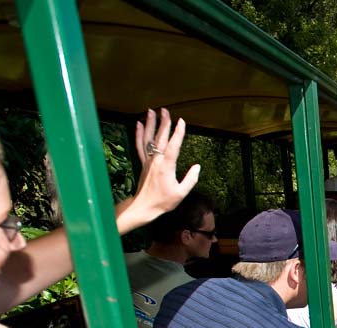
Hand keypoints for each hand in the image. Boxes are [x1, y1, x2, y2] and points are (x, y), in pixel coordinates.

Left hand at [119, 108, 200, 232]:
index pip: (174, 145)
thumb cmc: (163, 201)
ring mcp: (148, 160)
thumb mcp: (181, 193)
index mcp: (166, 166)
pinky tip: (139, 124)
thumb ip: (191, 179)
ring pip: (148, 138)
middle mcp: (156, 160)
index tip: (182, 121)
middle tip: (166, 110)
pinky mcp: (143, 163)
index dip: (178, 133)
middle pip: (160, 137)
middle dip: (164, 123)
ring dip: (150, 124)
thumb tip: (197, 166)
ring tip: (151, 111)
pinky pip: (139, 145)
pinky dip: (139, 133)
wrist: (144, 207)